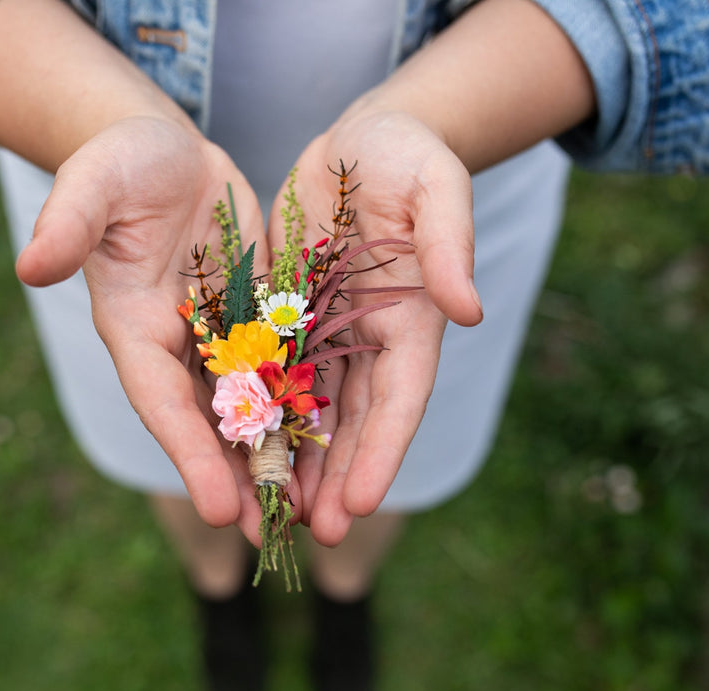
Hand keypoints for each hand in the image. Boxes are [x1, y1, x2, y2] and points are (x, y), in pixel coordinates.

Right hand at [17, 115, 269, 541]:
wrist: (163, 153)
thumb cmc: (119, 162)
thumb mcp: (94, 183)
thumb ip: (68, 222)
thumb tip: (31, 266)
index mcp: (134, 326)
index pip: (161, 401)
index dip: (189, 454)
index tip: (217, 508)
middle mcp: (177, 344)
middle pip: (208, 422)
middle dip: (235, 478)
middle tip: (268, 534)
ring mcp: (220, 334)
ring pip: (248, 407)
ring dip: (273, 457)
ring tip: (304, 512)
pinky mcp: (257, 315)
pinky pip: (282, 367)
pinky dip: (301, 406)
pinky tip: (332, 443)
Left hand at [271, 110, 482, 545]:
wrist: (363, 140)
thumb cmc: (409, 155)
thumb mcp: (435, 186)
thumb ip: (449, 243)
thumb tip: (469, 311)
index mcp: (411, 319)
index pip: (399, 398)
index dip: (381, 452)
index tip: (361, 504)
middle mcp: (370, 337)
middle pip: (355, 419)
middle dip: (338, 476)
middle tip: (314, 532)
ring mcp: (328, 329)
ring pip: (312, 407)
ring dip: (299, 460)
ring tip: (277, 513)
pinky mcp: (289, 313)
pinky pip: (272, 371)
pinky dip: (261, 410)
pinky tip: (239, 449)